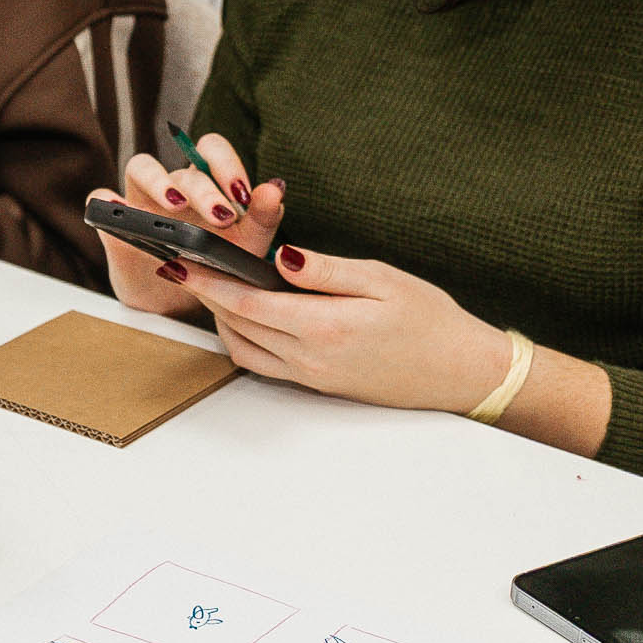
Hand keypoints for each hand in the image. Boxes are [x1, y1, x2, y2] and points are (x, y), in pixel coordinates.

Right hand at [95, 133, 279, 315]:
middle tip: (221, 217)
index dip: (225, 163)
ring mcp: (141, 201)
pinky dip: (107, 201)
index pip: (211, 151)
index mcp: (207, 185)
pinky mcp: (113, 222)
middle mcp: (173, 187)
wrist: (181, 304)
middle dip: (204, 190)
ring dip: (159, 182)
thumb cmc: (215, 269)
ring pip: (141, 167)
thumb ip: (264, 218)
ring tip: (175, 207)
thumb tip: (275, 188)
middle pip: (183, 169)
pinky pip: (100, 198)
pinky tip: (119, 212)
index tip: (242, 193)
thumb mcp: (246, 248)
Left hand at [164, 241, 514, 413]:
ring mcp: (311, 376)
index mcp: (323, 327)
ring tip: (214, 286)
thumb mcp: (381, 280)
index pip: (246, 303)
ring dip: (224, 320)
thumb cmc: (430, 320)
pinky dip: (245, 339)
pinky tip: (249, 316)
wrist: (461, 371)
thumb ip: (324, 271)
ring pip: (244, 349)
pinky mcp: (317, 385)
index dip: (207, 282)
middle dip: (207, 296)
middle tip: (188, 265)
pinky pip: (265, 364)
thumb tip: (279, 256)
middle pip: (236, 326)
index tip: (180, 262)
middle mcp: (309, 359)